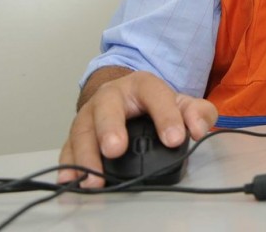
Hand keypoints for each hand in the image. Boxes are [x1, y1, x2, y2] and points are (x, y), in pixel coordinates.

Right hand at [57, 69, 217, 187]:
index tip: (175, 139)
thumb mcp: (180, 103)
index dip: (165, 116)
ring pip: (82, 129)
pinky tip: (69, 180)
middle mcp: (111, 96)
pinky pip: (68, 147)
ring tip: (94, 178)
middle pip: (107, 107)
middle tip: (115, 149)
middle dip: (110, 127)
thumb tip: (197, 128)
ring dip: (86, 155)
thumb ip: (197, 112)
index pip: (154, 95)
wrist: (124, 97)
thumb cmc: (152, 103)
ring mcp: (90, 114)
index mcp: (141, 85)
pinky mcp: (76, 133)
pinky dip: (68, 164)